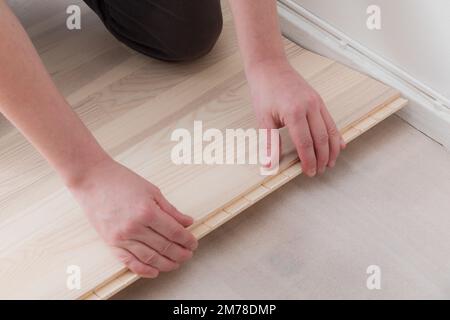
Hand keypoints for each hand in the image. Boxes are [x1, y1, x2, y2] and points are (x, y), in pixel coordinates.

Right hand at [68, 158, 197, 277]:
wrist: (92, 179)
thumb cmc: (121, 180)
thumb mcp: (152, 191)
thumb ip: (171, 210)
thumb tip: (187, 222)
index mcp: (148, 212)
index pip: (175, 232)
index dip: (187, 240)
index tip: (193, 243)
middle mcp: (135, 227)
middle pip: (164, 247)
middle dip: (180, 253)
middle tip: (188, 254)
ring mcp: (121, 237)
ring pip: (149, 258)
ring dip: (166, 264)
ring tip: (176, 263)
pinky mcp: (110, 242)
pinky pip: (129, 262)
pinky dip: (143, 270)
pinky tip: (155, 271)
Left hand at [247, 59, 345, 175]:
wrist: (270, 66)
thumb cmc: (264, 91)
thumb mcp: (263, 118)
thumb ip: (269, 142)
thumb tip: (270, 163)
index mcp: (294, 112)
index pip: (305, 143)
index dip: (309, 161)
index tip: (309, 172)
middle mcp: (310, 107)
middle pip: (321, 139)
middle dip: (322, 158)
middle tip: (319, 171)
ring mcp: (316, 102)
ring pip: (330, 130)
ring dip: (332, 149)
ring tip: (330, 163)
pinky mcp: (318, 100)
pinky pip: (330, 120)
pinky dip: (336, 135)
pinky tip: (339, 145)